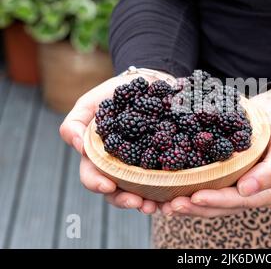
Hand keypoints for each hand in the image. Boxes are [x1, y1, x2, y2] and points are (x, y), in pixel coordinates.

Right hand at [60, 73, 170, 214]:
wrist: (149, 83)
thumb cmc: (115, 94)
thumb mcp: (90, 104)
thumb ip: (75, 123)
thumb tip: (79, 147)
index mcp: (100, 158)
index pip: (93, 176)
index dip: (97, 183)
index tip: (109, 185)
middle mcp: (120, 167)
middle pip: (118, 192)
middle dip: (127, 200)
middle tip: (140, 203)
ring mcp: (143, 167)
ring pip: (143, 191)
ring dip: (150, 201)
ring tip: (159, 206)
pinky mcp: (166, 161)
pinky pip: (168, 179)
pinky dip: (171, 189)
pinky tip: (178, 193)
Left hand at [159, 86, 270, 216]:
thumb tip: (246, 190)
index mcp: (266, 192)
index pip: (237, 201)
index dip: (216, 201)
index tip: (195, 197)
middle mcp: (248, 192)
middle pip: (218, 206)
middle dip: (193, 207)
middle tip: (170, 205)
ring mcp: (235, 184)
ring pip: (208, 198)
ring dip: (186, 201)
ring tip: (162, 202)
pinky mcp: (224, 173)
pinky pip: (204, 181)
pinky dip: (186, 184)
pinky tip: (167, 183)